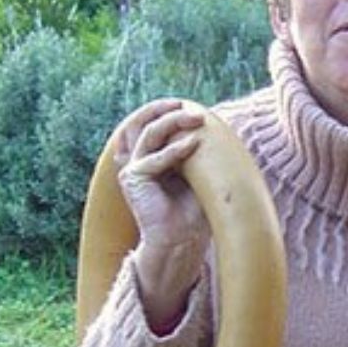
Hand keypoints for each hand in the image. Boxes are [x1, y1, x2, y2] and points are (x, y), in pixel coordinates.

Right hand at [113, 99, 211, 329]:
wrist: (182, 239)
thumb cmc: (194, 210)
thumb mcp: (200, 174)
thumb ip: (199, 151)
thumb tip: (215, 125)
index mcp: (153, 156)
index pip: (155, 123)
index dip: (170, 111)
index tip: (196, 106)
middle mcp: (139, 158)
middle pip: (147, 122)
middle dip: (169, 111)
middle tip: (193, 108)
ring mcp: (133, 167)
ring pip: (150, 133)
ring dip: (173, 122)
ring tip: (196, 118)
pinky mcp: (133, 178)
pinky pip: (154, 158)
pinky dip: (175, 151)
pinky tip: (193, 144)